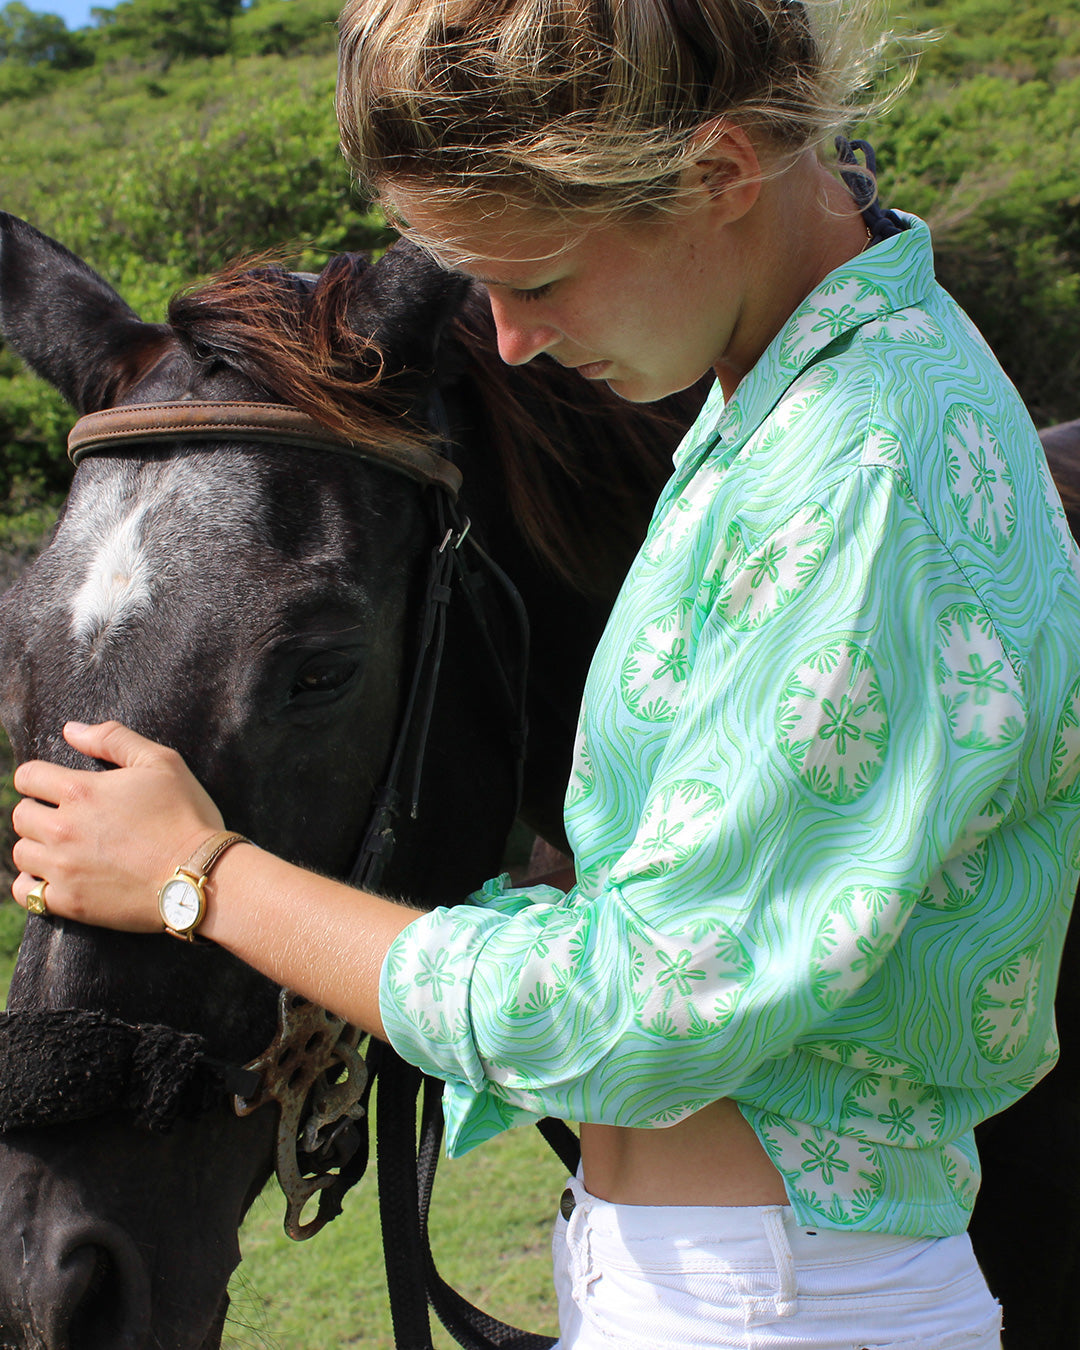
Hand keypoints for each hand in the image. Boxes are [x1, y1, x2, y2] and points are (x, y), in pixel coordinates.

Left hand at [10, 721, 224, 931]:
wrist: (201, 875)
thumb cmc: (186, 816)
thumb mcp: (161, 763)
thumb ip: (114, 739)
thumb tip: (70, 730)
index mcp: (81, 791)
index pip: (28, 777)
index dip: (37, 777)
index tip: (52, 786)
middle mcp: (63, 828)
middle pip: (20, 816)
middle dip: (38, 811)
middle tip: (63, 817)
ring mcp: (63, 868)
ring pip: (21, 853)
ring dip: (36, 847)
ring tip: (62, 848)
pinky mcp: (70, 902)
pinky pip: (27, 894)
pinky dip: (32, 885)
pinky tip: (51, 878)